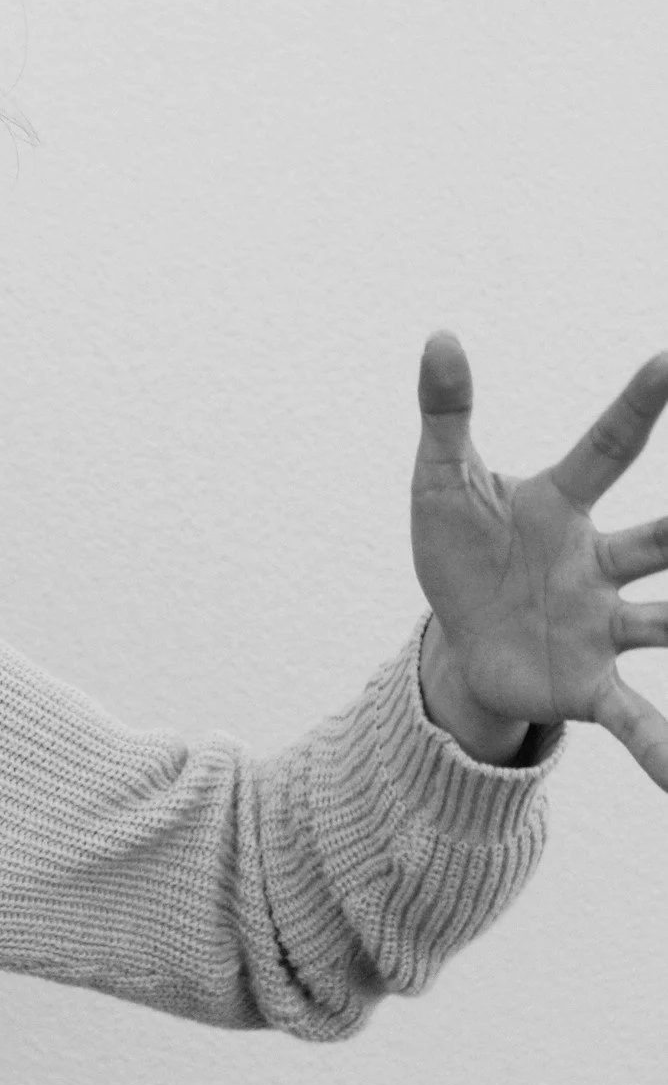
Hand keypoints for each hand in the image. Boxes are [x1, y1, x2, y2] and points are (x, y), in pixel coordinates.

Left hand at [411, 330, 667, 787]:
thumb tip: (440, 337)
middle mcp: (599, 563)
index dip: (640, 404)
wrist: (459, 639)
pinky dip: (665, 747)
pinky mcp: (591, 683)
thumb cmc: (459, 548)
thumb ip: (444, 412)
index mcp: (559, 506)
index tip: (667, 357)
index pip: (608, 447)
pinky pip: (639, 716)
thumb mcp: (440, 481)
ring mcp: (605, 625)